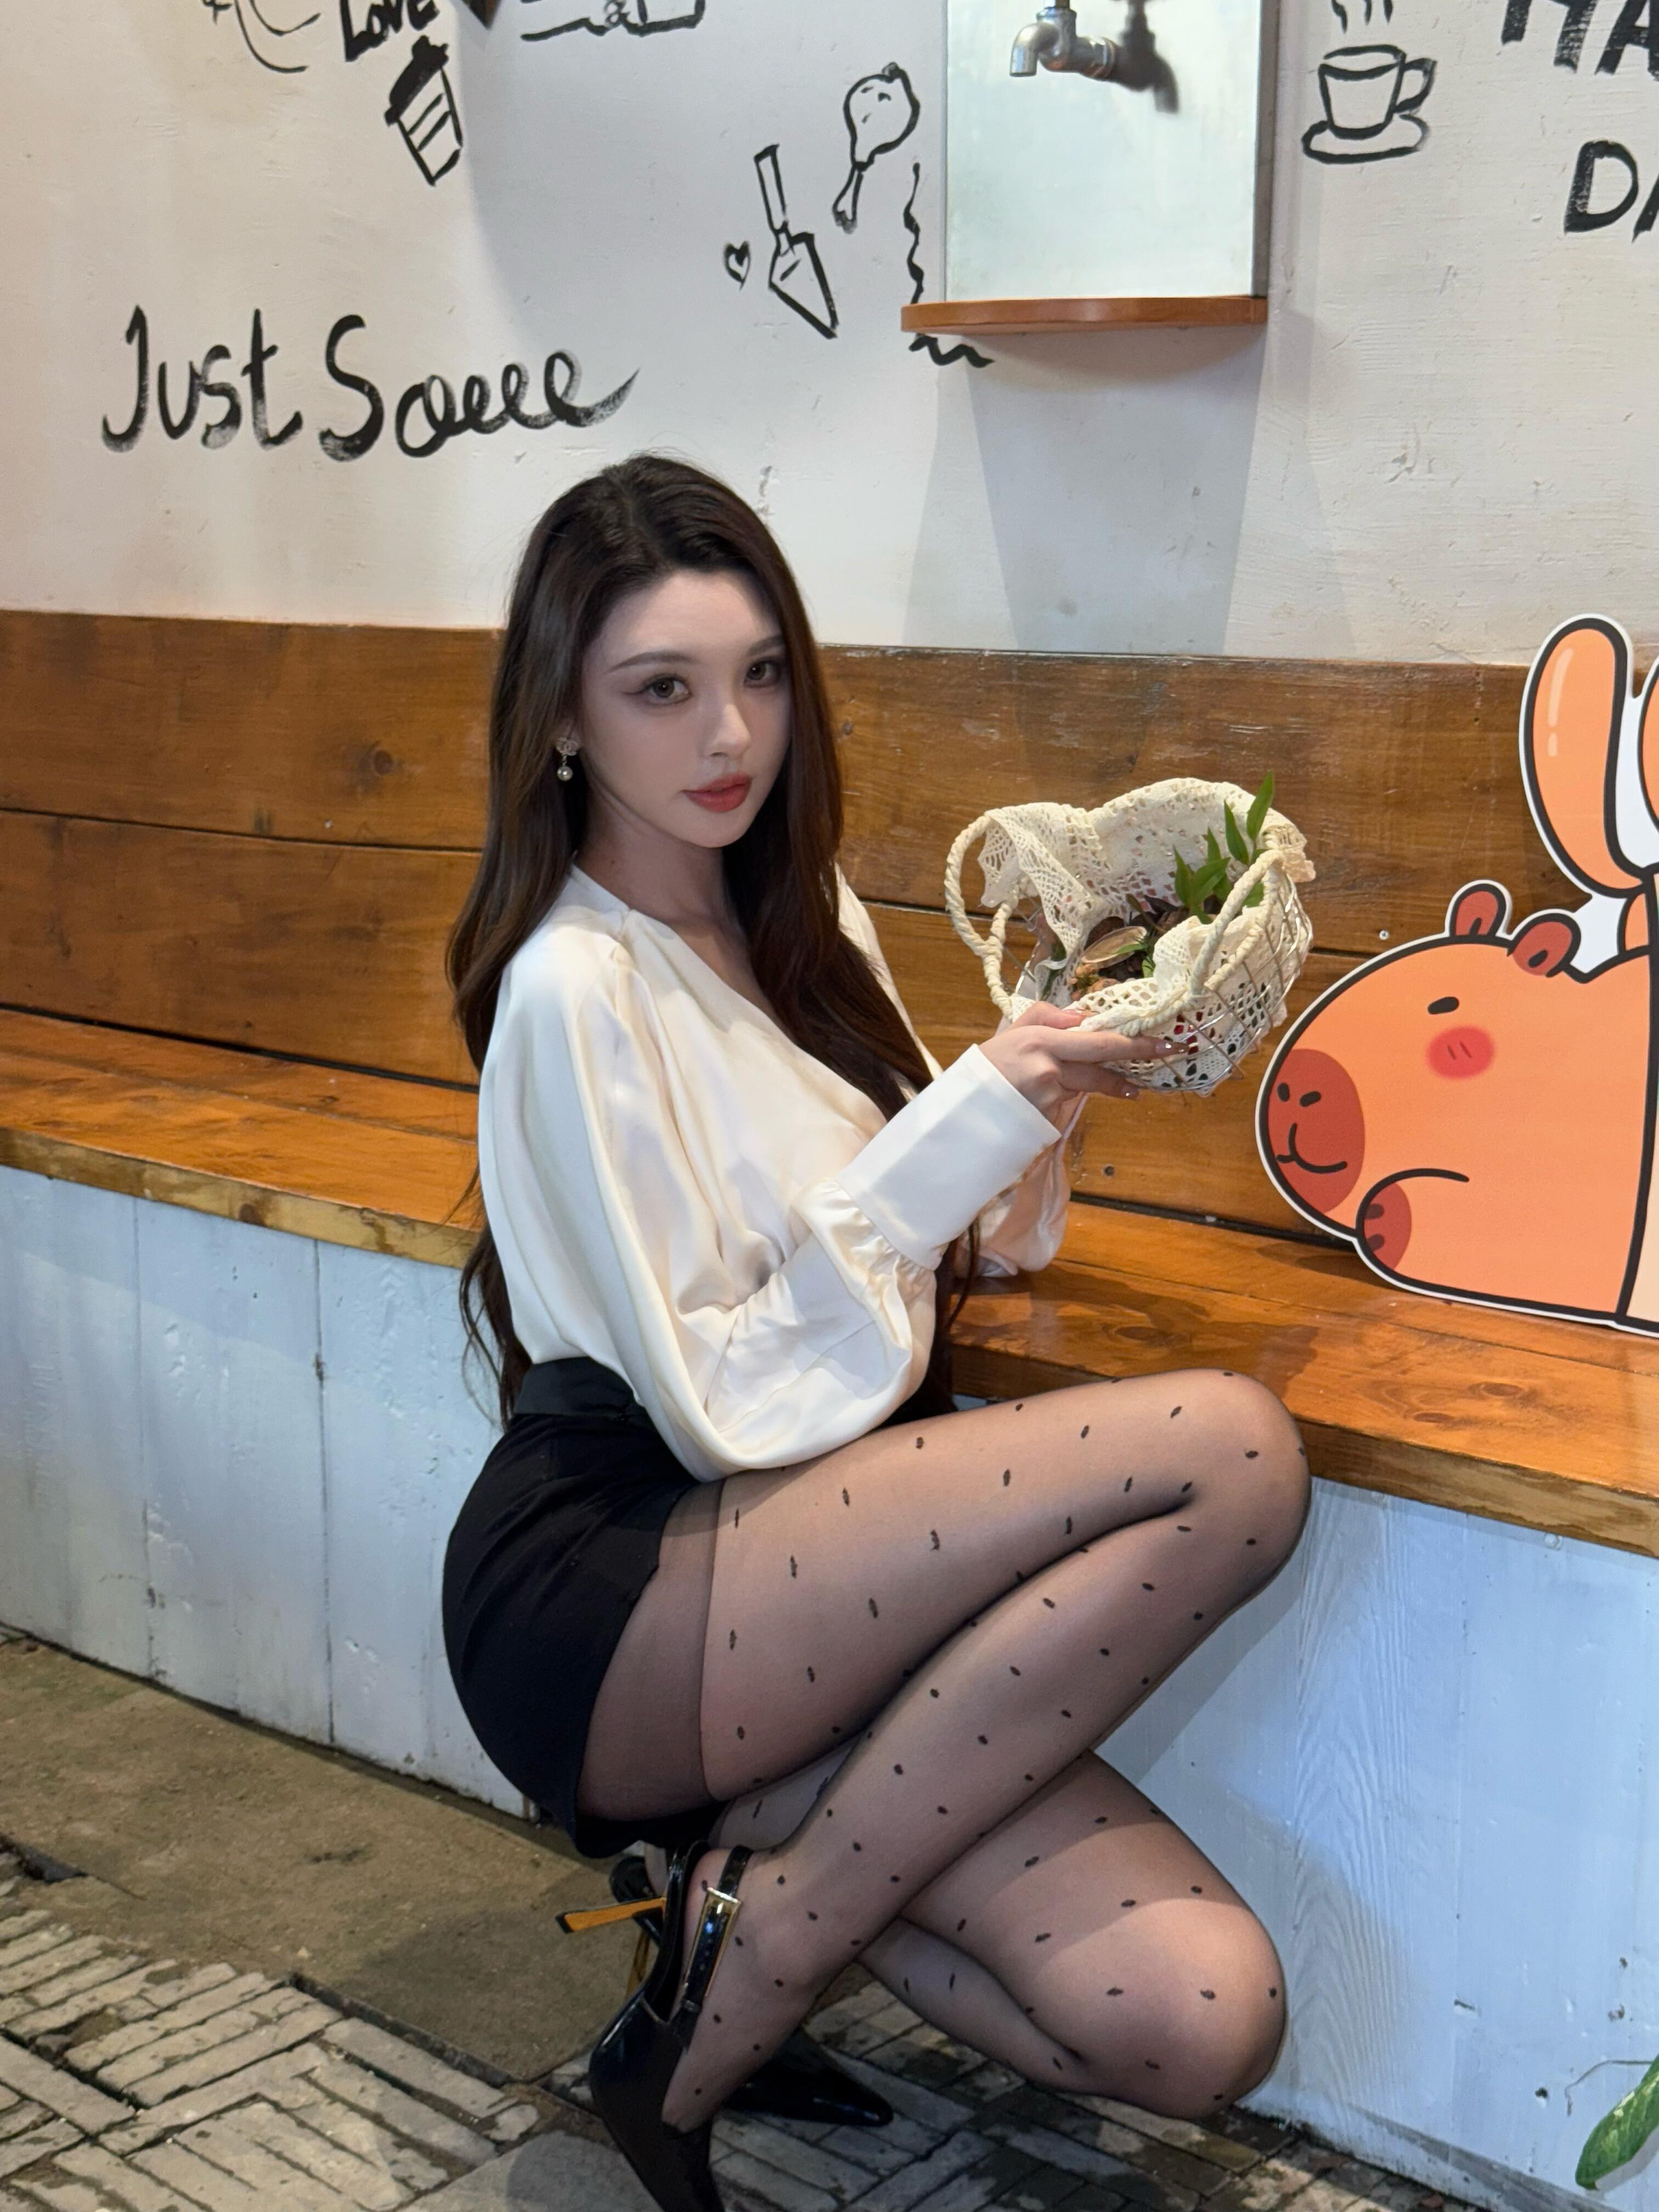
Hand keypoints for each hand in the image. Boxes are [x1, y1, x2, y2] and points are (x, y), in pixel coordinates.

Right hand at [977, 1001, 1174, 1128]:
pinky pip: (1070, 1103)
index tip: (1160, 1039)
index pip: (1096, 1040)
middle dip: (1137, 1057)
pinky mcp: (1048, 1120)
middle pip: (1102, 1064)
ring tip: (1128, 1088)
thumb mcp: (1011, 1032)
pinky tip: (1057, 1097)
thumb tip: (1082, 1016)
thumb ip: (1045, 1017)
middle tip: (1168, 1051)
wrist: (961, 1111)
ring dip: (1110, 1085)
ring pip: (1088, 1085)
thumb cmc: (986, 1068)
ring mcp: (1049, 1098)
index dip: (1131, 1041)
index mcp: (1039, 1041)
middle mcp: (1048, 1069)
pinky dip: (1071, 1097)